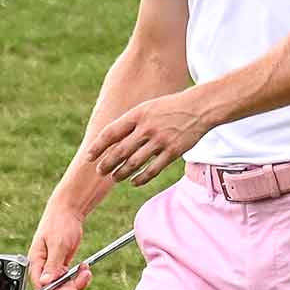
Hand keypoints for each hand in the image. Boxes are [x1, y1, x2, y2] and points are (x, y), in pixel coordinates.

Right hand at [26, 206, 91, 289]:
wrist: (68, 212)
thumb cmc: (59, 223)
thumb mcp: (58, 244)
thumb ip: (52, 265)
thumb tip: (44, 283)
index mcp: (36, 262)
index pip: (40, 287)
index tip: (72, 289)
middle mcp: (42, 267)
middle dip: (70, 287)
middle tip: (85, 276)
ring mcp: (52, 267)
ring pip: (62, 286)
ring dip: (77, 282)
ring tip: (86, 271)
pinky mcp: (60, 265)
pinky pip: (68, 279)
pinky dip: (78, 277)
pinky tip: (85, 268)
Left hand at [86, 89, 210, 186]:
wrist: (200, 107)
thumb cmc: (171, 107)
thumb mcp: (148, 108)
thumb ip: (132, 122)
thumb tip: (113, 140)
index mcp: (138, 114)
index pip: (111, 133)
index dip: (98, 147)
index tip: (89, 157)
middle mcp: (147, 128)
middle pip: (120, 151)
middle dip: (107, 163)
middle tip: (99, 172)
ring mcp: (160, 140)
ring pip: (134, 162)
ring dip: (121, 173)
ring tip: (115, 178)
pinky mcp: (173, 151)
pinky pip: (153, 169)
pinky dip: (141, 178)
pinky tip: (134, 182)